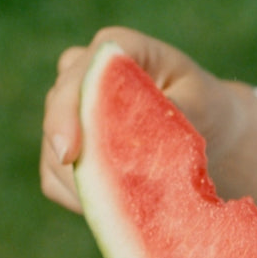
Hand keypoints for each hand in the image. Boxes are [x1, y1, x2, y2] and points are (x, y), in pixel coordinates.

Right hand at [40, 26, 232, 214]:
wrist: (203, 128)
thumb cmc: (203, 105)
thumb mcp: (201, 103)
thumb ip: (175, 109)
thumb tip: (148, 125)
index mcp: (116, 48)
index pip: (79, 71)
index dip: (67, 110)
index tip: (70, 152)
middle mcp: (83, 73)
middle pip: (58, 111)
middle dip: (75, 155)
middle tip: (104, 194)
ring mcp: (69, 110)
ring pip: (53, 150)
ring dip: (84, 183)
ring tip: (129, 205)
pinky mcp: (64, 149)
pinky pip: (55, 180)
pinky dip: (81, 199)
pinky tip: (118, 209)